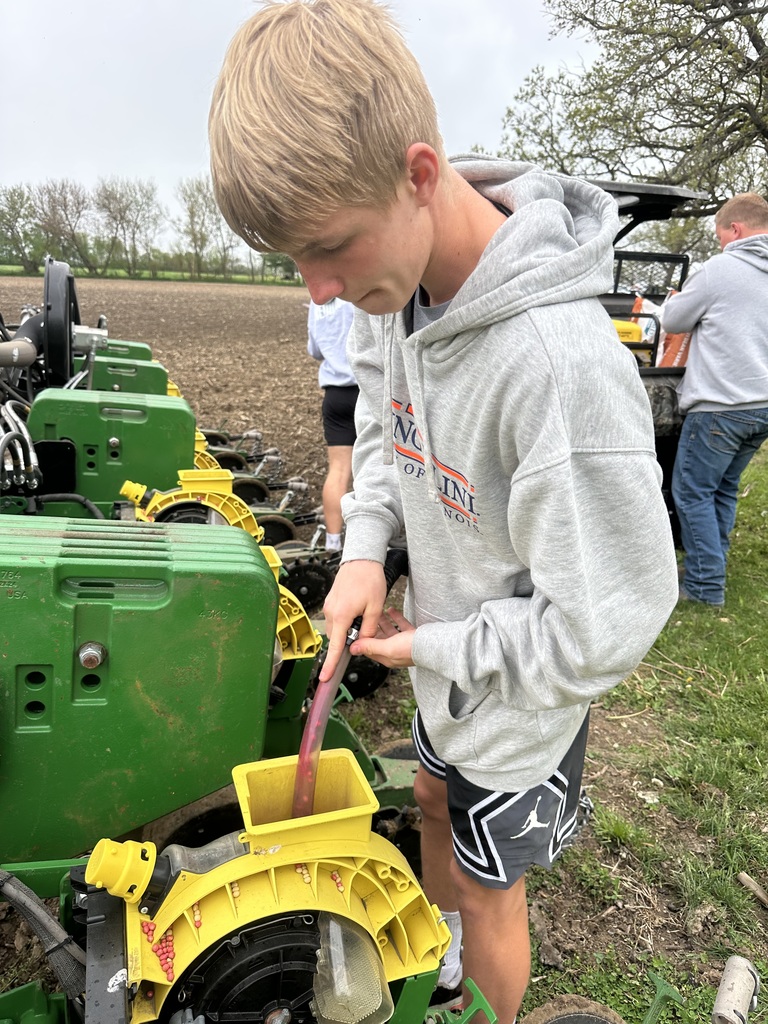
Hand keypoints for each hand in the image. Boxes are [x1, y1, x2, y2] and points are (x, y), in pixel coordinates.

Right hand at [319, 560, 386, 682]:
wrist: (362, 558)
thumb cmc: (369, 579)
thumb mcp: (375, 607)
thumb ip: (369, 629)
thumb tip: (363, 643)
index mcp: (341, 616)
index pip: (334, 646)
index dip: (330, 664)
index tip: (325, 676)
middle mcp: (331, 612)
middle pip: (337, 638)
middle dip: (348, 641)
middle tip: (365, 629)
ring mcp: (329, 606)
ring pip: (337, 628)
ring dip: (348, 630)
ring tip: (364, 614)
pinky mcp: (331, 601)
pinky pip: (337, 618)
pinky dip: (346, 621)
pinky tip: (359, 610)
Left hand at [349, 607, 414, 668]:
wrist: (435, 644)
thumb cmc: (413, 648)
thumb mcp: (388, 647)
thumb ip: (370, 646)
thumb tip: (353, 649)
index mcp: (386, 657)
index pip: (369, 649)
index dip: (362, 639)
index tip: (356, 628)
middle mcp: (394, 651)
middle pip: (378, 639)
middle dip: (371, 628)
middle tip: (364, 616)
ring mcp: (403, 643)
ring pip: (389, 631)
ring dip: (382, 622)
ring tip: (377, 612)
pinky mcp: (412, 636)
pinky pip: (401, 626)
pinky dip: (395, 618)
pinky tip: (392, 610)